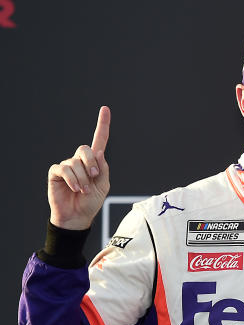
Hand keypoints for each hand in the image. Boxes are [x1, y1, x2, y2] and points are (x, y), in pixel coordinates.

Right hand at [48, 106, 110, 229]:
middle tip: (94, 176)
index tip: (105, 109)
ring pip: (75, 162)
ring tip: (84, 189)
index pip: (99, 140)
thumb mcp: (103, 185)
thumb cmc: (91, 201)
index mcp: (95, 162)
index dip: (102, 125)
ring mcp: (67, 166)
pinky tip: (76, 188)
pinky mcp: (56, 173)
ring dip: (83, 177)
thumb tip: (98, 152)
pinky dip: (72, 179)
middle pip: (85, 148)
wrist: (78, 216)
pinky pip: (64, 168)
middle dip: (91, 163)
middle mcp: (80, 160)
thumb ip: (102, 168)